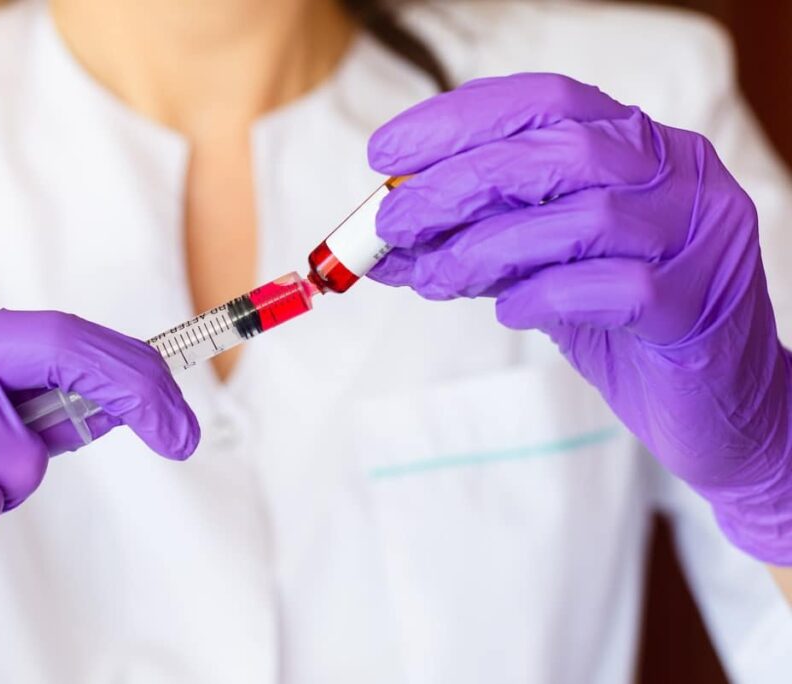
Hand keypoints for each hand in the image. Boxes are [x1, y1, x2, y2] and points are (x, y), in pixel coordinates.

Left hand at [368, 73, 791, 563]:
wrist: (715, 411)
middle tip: (393, 221)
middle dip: (457, 183)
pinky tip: (509, 311)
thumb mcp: (540, 272)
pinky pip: (611, 287)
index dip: (457, 120)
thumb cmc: (622, 330)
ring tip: (436, 278)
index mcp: (639, 148)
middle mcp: (679, 174)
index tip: (385, 153)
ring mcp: (697, 236)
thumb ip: (478, 245)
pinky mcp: (697, 306)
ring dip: (486, 247)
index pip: (544, 102)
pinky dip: (542, 295)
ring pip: (583, 216)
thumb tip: (387, 239)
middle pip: (557, 150)